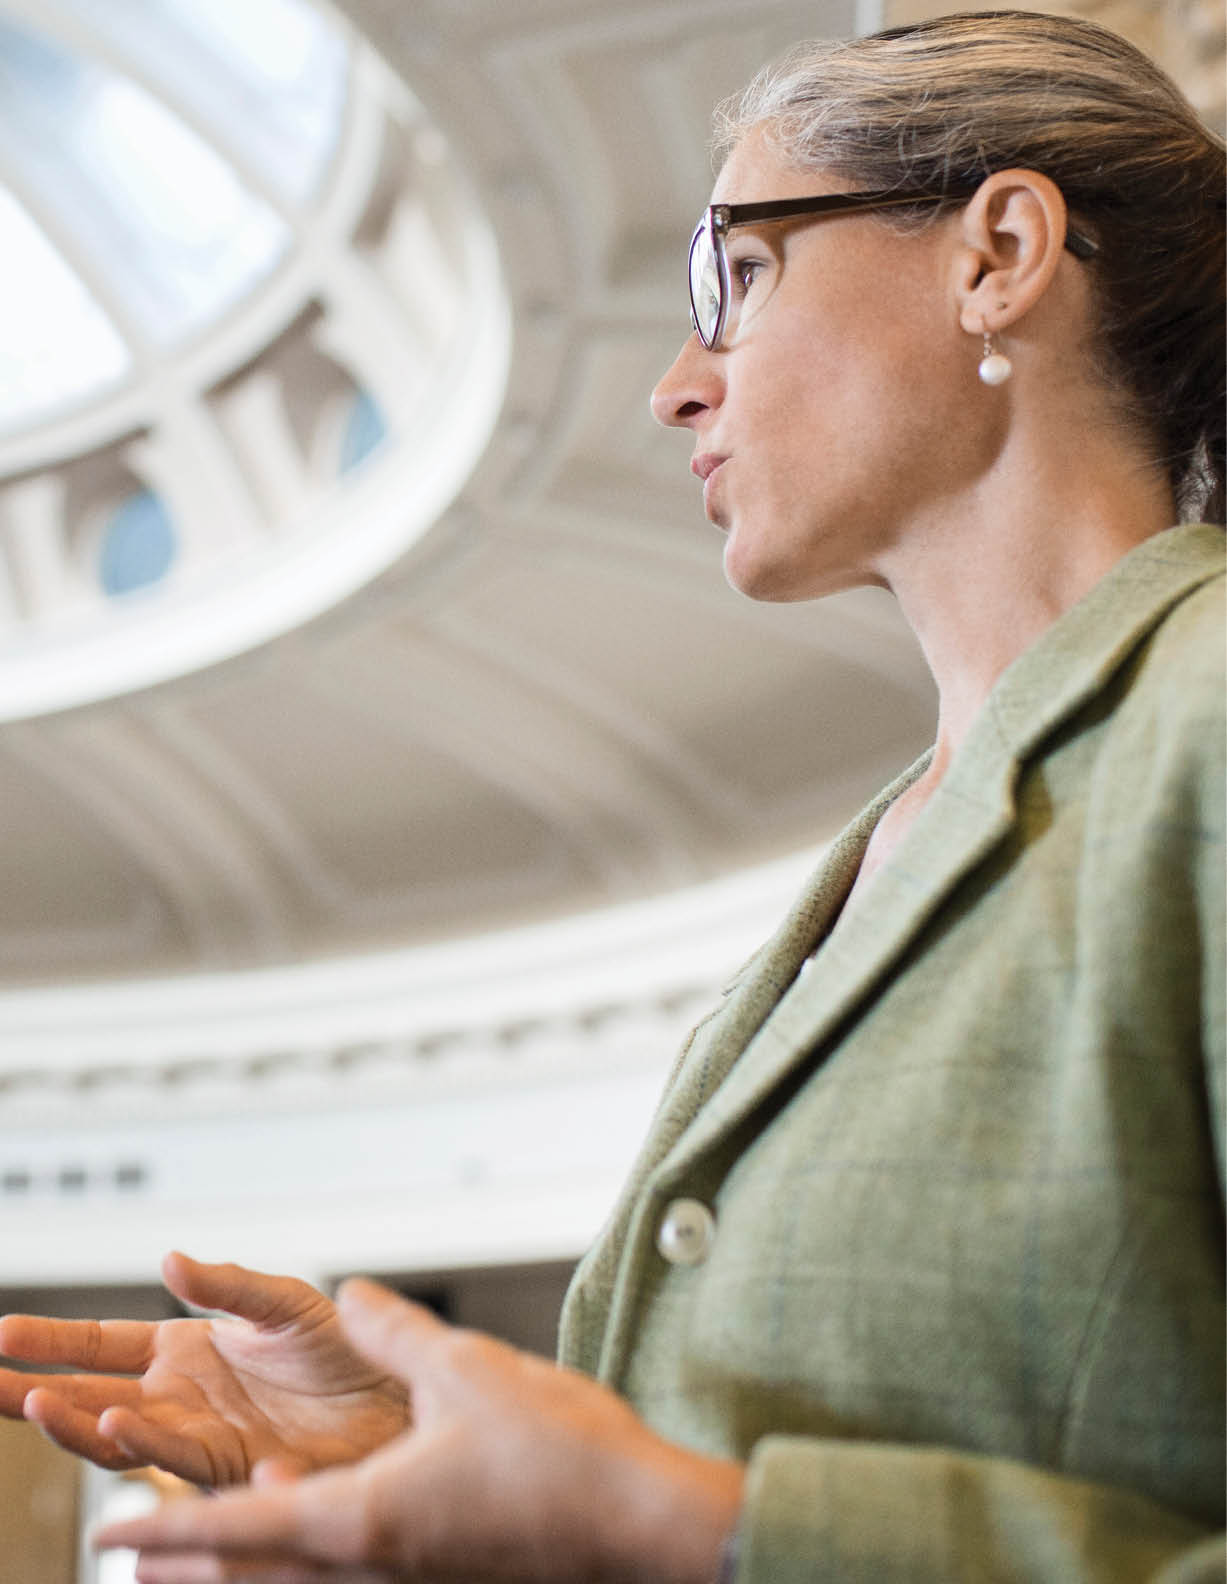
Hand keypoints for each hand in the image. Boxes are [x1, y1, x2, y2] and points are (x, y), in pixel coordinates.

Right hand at [0, 1252, 408, 1485]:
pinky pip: (173, 1455)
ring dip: (73, 1423)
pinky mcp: (228, 1466)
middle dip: (34, 1393)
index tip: (1, 1334)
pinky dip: (140, 1442)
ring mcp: (199, 1435)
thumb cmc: (349, 1354)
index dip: (53, 1341)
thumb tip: (172, 1260)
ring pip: (117, 1435)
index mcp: (188, 1349)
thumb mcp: (285, 1304)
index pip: (103, 1344)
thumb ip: (229, 1285)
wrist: (396, 1402)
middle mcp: (182, 1397)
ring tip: (37, 1404)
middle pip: (90, 1396)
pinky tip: (111, 1424)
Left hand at [95, 1277, 743, 1583]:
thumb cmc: (561, 1459)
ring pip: (300, 1578)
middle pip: (254, 1574)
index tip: (110, 1527)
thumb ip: (395, 1331)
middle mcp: (372, 1565)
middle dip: (190, 1559)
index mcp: (361, 1519)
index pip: (234, 1529)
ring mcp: (409, 1579)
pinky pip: (352, 1573)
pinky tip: (321, 1517)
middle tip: (138, 1547)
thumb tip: (351, 1294)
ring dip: (245, 1561)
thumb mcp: (466, 1370)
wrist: (642, 1528)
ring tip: (207, 1544)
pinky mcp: (443, 1575)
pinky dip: (308, 1553)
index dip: (166, 1527)